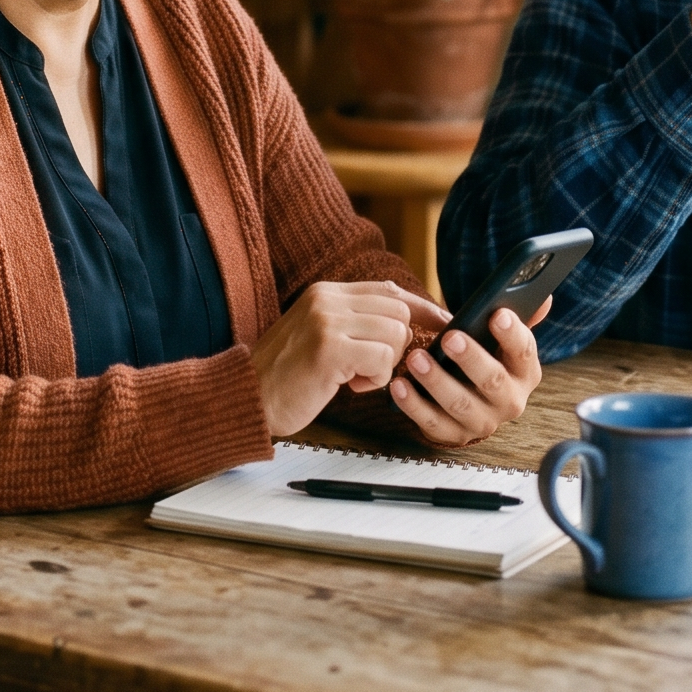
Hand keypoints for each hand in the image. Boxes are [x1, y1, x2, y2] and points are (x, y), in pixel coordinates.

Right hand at [252, 280, 424, 437]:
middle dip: (397, 346)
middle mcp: (327, 299)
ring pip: (396, 334)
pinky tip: (348, 386)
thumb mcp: (320, 336)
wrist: (246, 400)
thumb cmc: (286, 377)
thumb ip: (355, 323)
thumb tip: (405, 323)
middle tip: (369, 369)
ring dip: (384, 366)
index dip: (421, 307)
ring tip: (353, 378)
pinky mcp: (329, 348)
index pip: (389, 291)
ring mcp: (327, 320)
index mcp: (326, 292)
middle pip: (399, 312)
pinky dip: (375, 379)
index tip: (444, 322)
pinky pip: (383, 358)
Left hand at [390, 302, 547, 447]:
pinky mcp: (454, 435)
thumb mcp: (504, 340)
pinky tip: (399, 385)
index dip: (512, 334)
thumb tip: (545, 297)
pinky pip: (433, 423)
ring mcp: (483, 422)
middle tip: (451, 338)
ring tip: (416, 358)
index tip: (497, 314)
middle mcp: (510, 401)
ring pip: (460, 404)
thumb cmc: (486, 359)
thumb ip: (521, 317)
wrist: (471, 399)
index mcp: (525, 372)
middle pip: (493, 381)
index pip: (524, 352)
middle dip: (471, 359)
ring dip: (437, 381)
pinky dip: (414, 405)